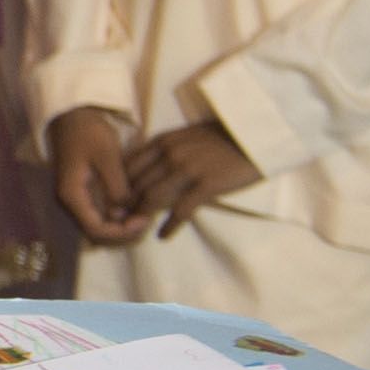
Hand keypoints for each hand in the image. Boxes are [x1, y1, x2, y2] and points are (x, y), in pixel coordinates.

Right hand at [48, 106, 149, 244]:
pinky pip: (98, 215)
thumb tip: (124, 214)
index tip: (143, 220)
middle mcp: (69, 202)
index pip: (96, 229)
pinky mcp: (82, 193)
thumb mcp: (106, 156)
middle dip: (122, 234)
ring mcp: (75, 199)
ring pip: (97, 226)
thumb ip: (116, 187)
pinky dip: (115, 219)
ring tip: (142, 216)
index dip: (121, 232)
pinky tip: (132, 209)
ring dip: (120, 228)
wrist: (72, 116)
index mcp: (72, 194)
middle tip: (146, 222)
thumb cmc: (88, 132)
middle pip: (96, 233)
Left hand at [125, 116, 261, 237]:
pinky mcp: (206, 184)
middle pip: (137, 183)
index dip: (119, 185)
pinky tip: (163, 235)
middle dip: (125, 203)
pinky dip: (170, 225)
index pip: (129, 165)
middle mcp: (169, 154)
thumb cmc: (223, 136)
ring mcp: (187, 169)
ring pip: (153, 197)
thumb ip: (168, 148)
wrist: (254, 135)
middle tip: (118, 220)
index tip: (114, 200)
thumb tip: (152, 167)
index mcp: (163, 141)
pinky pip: (181, 209)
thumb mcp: (187, 136)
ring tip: (135, 230)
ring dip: (141, 216)